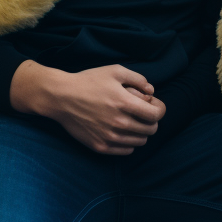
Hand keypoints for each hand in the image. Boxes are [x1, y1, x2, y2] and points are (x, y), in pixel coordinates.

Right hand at [10, 61, 165, 154]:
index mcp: (124, 103)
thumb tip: (152, 92)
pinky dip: (129, 142)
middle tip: (142, 112)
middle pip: (150, 130)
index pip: (156, 115)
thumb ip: (138, 79)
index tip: (154, 105)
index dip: (159, 109)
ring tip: (131, 121)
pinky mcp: (101, 147)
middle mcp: (119, 123)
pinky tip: (121, 131)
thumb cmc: (89, 81)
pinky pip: (126, 151)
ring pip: (140, 141)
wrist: (61, 97)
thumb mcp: (114, 71)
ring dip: (140, 132)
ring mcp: (110, 137)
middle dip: (151, 120)